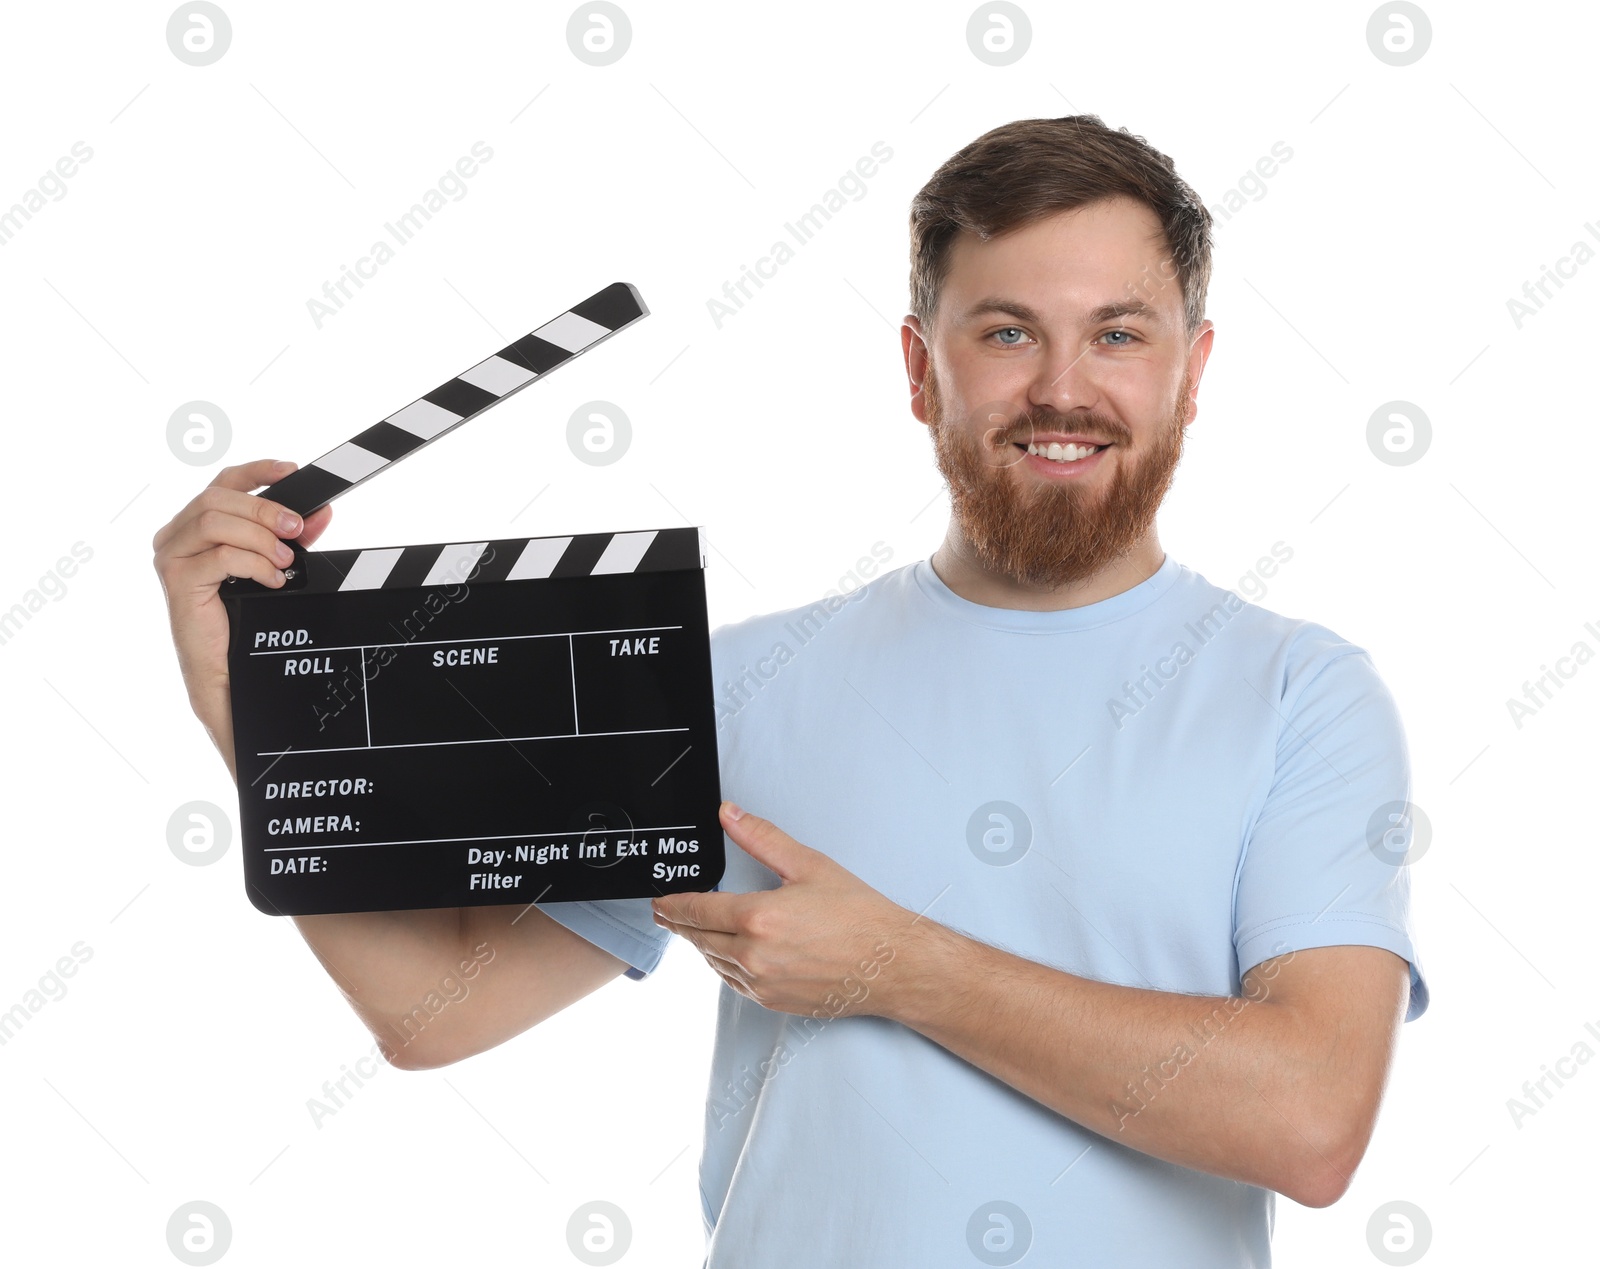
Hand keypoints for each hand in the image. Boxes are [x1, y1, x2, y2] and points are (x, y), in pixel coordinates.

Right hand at [151, 459, 332, 755]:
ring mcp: (171, 556)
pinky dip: (255, 564)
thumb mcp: (273, 566)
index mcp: (193, 525)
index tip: (292, 470)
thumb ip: (291, 538)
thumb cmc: (243, 618)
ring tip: (284, 561)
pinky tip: (273, 580)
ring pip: (216, 522)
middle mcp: (175, 536)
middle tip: (296, 529)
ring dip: (260, 538)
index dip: (257, 472)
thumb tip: (321, 513)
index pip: (222, 483)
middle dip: (265, 509)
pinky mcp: (177, 580)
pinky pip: (221, 556)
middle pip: (219, 498)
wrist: (227, 668)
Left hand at [650, 802, 915, 1018]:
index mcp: (758, 918)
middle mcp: (754, 956)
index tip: (660, 901)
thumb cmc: (860, 917)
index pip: (697, 911)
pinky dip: (725, 965)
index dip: (672, 904)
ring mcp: (762, 983)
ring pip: (714, 962)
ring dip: (703, 944)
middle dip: (680, 924)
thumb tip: (730, 816)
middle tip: (667, 914)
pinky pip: (734, 981)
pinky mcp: (773, 1001)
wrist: (891, 964)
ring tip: (697, 930)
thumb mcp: (809, 865)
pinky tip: (730, 953)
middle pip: (699, 938)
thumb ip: (762, 839)